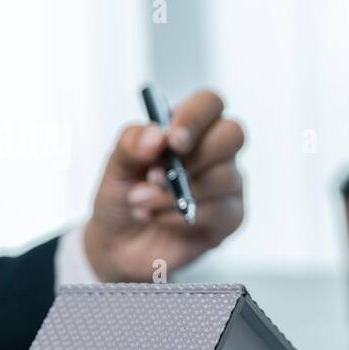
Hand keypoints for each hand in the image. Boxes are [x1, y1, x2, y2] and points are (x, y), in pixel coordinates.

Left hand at [83, 89, 245, 281]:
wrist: (119, 245)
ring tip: (141, 202)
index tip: (172, 140)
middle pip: (233, 134)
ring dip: (177, 193)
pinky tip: (158, 219)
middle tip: (158, 174)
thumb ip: (131, 144)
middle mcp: (214, 152)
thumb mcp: (115, 167)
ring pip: (224, 177)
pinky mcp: (230, 218)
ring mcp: (227, 185)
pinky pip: (221, 211)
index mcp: (188, 129)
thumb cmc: (122, 196)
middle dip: (197, 154)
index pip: (210, 104)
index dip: (196, 116)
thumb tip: (158, 136)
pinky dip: (182, 216)